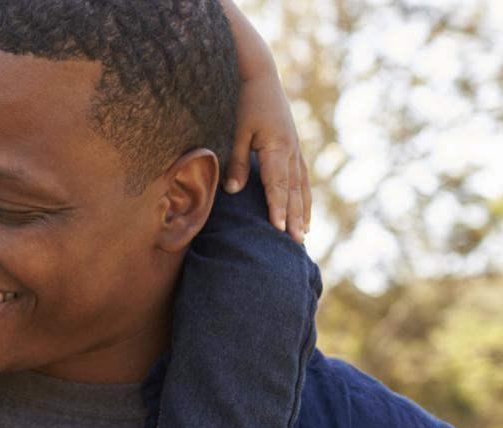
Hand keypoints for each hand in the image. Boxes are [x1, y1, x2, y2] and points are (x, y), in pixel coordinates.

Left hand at [223, 70, 310, 241]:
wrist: (260, 75)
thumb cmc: (244, 101)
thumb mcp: (236, 130)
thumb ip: (237, 161)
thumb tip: (234, 190)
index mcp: (277, 147)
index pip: (277, 185)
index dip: (278, 208)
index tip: (278, 229)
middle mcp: (291, 150)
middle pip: (294, 190)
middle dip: (295, 217)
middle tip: (297, 242)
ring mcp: (295, 148)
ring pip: (301, 185)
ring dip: (302, 210)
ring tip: (304, 232)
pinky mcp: (293, 145)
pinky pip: (301, 176)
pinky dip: (303, 194)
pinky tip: (302, 206)